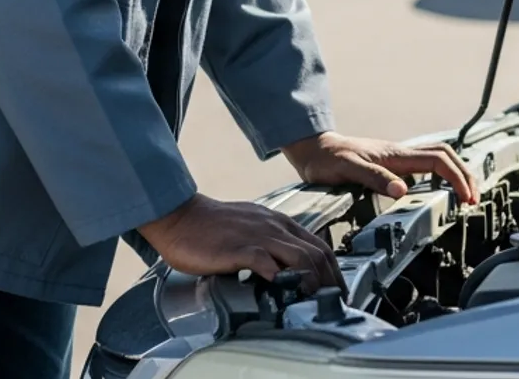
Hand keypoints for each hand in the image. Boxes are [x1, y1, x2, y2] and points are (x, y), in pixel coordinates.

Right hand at [138, 193, 340, 291]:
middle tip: (332, 302)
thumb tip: (285, 268)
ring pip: (301, 257)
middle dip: (330, 280)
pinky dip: (279, 278)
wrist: (182, 216)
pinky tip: (283, 292)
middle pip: (318, 253)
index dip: (333, 271)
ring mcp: (259, 237)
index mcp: (280, 223)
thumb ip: (270, 244)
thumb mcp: (252, 228)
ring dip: (312, 281)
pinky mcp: (239, 249)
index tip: (336, 290)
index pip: (320, 246)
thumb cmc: (212, 226)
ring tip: (313, 301)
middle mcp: (275, 228)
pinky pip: (266, 262)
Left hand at [283, 131, 479, 205]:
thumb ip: (374, 178)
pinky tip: (439, 192)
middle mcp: (400, 155)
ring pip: (438, 159)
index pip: (438, 160)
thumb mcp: (347, 170)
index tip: (465, 198)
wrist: (312, 150)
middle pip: (446, 155)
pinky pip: (425, 166)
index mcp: (395, 155)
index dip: (456, 178)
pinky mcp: (392, 166)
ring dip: (455, 174)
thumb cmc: (326, 160)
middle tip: (474, 199)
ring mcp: (397, 159)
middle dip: (465, 174)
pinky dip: (440, 176)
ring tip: (464, 196)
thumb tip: (403, 190)